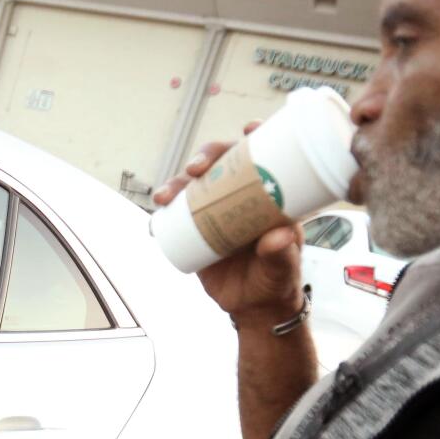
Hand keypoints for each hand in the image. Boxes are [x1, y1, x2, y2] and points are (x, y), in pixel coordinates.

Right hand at [153, 123, 307, 334]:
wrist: (253, 307)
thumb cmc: (275, 282)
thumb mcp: (283, 269)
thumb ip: (283, 254)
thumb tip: (277, 236)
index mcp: (268, 195)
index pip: (262, 157)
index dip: (254, 138)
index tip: (249, 130)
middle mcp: (240, 196)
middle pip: (221, 163)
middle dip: (206, 156)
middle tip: (197, 168)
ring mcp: (215, 210)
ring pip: (194, 185)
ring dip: (177, 182)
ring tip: (166, 196)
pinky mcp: (196, 229)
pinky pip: (175, 215)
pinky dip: (162, 214)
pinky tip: (156, 215)